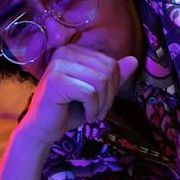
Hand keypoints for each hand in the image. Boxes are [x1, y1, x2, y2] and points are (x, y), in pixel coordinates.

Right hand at [20, 45, 139, 145]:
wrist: (44, 129)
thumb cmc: (69, 110)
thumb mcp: (97, 93)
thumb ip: (114, 76)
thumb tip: (135, 60)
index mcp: (74, 50)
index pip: (110, 63)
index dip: (114, 87)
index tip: (102, 103)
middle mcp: (65, 52)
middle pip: (108, 71)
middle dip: (109, 96)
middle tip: (99, 112)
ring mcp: (58, 64)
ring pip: (101, 81)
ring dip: (102, 104)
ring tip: (93, 115)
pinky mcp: (55, 80)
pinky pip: (89, 93)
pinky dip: (93, 110)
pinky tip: (85, 116)